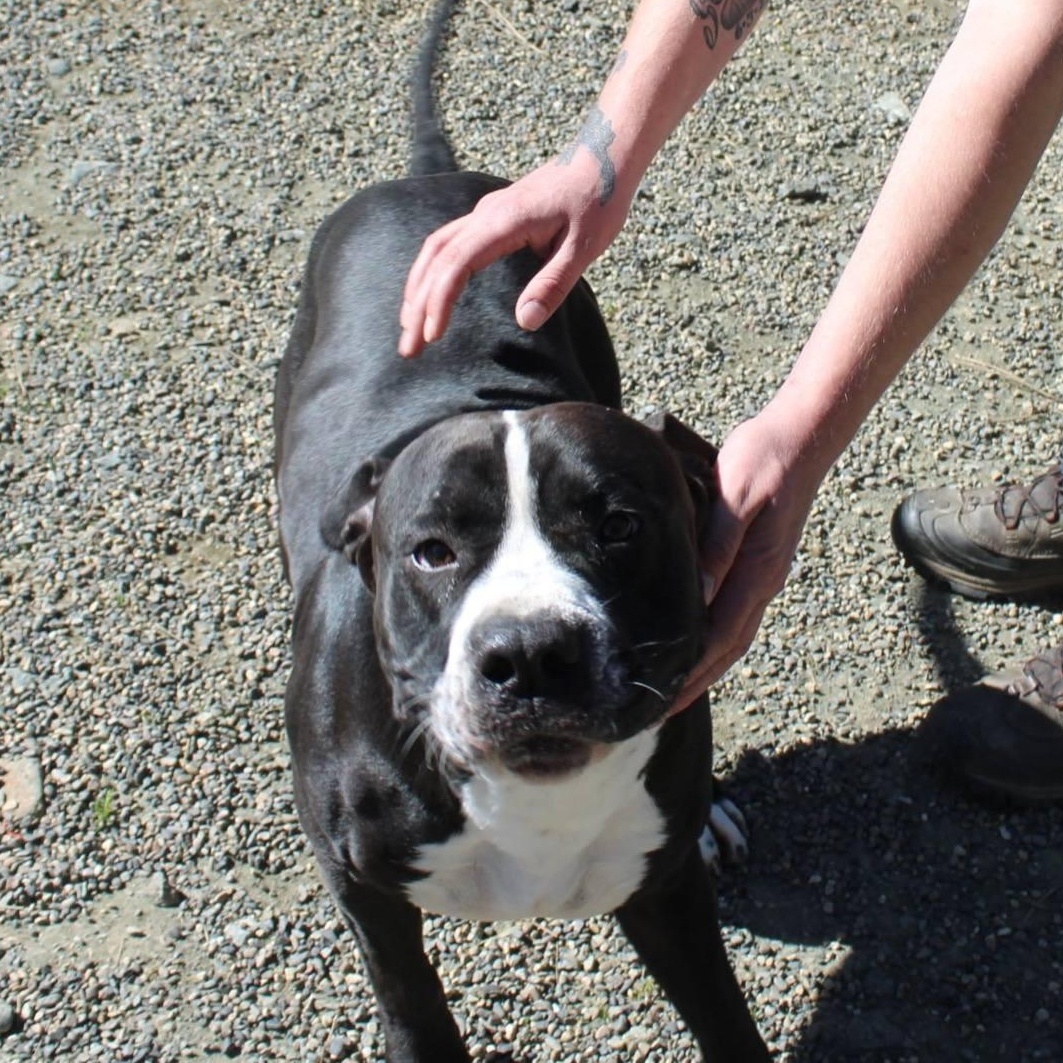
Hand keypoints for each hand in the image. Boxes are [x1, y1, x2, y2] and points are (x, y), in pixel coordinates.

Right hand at [398, 151, 630, 356]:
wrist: (603, 157)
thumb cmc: (597, 201)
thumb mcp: (583, 250)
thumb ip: (552, 285)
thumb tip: (524, 322)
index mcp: (504, 222)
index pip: (456, 263)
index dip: (439, 300)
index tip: (432, 334)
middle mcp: (485, 214)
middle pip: (435, 259)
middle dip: (417, 305)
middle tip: (409, 348)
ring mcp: (484, 213)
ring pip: (435, 249)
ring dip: (417, 288)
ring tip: (409, 328)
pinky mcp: (490, 217)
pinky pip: (447, 243)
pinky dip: (431, 272)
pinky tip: (427, 294)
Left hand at [671, 408, 825, 710]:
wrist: (801, 438)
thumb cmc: (765, 460)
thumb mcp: (736, 494)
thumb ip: (718, 541)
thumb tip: (700, 589)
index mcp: (757, 572)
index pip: (720, 637)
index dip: (692, 672)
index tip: (663, 698)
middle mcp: (762, 582)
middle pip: (728, 647)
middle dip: (696, 682)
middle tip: (659, 711)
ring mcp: (762, 575)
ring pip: (733, 634)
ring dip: (705, 665)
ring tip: (672, 688)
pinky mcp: (757, 563)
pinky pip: (733, 613)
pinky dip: (713, 637)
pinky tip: (694, 640)